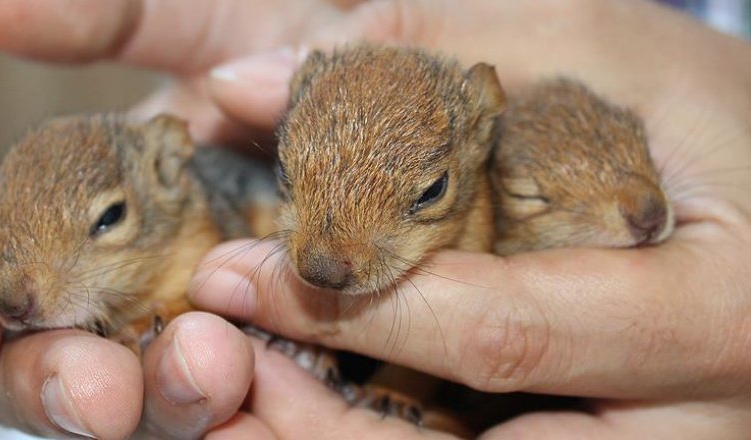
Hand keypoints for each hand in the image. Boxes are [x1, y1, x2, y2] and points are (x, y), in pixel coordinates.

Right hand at [0, 0, 358, 437]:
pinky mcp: (278, 363)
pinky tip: (260, 388)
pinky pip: (244, 413)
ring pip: (141, 404)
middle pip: (41, 364)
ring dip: (160, 402)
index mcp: (76, 205)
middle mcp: (121, 281)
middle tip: (100, 389)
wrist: (417, 99)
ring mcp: (198, 329)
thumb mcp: (213, 17)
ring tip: (211, 368)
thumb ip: (116, 20)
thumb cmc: (309, 51)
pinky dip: (242, 409)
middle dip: (53, 383)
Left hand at [189, 0, 750, 437]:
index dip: (355, 311)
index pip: (501, 332)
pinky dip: (400, 439)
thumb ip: (428, 57)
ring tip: (249, 397)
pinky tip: (322, 402)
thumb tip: (250, 84)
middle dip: (327, 432)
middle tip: (223, 377)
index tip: (236, 275)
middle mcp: (693, 422)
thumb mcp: (596, 51)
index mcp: (709, 315)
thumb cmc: (714, 115)